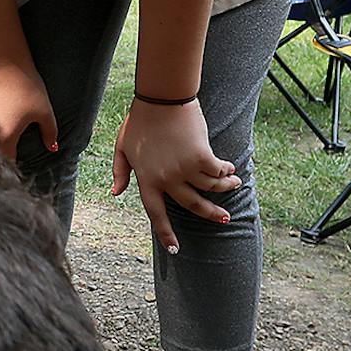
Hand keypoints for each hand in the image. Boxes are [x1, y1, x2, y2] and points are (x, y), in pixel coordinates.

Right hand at [0, 60, 57, 161]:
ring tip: (3, 116)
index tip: (18, 153)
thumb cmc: (27, 86)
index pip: (7, 158)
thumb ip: (49, 132)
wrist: (5, 61)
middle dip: (1, 144)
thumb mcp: (44, 111)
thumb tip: (53, 148)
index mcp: (5, 136)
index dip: (14, 158)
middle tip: (12, 131)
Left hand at [111, 97, 239, 255]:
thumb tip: (116, 192)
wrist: (161, 99)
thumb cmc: (140, 120)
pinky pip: (218, 170)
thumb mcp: (123, 147)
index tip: (176, 250)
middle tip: (225, 219)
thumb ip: (121, 171)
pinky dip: (226, 170)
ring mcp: (184, 169)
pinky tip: (230, 168)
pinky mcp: (201, 156)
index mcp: (146, 180)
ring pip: (210, 188)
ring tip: (234, 183)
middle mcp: (166, 180)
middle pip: (193, 206)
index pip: (156, 214)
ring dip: (225, 187)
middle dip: (212, 214)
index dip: (166, 234)